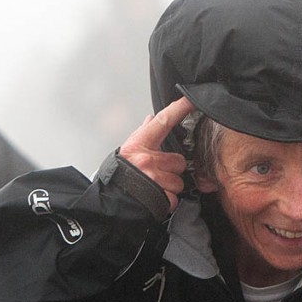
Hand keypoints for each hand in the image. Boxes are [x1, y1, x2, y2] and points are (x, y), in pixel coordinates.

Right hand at [118, 96, 195, 212]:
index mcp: (140, 145)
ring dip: (170, 187)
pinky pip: (174, 198)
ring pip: (179, 181)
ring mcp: (154, 178)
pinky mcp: (159, 197)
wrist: (110, 200)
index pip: (163, 121)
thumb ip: (144, 134)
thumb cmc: (121, 174)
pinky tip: (156, 197)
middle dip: (172, 170)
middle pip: (179, 161)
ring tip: (155, 187)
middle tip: (158, 174)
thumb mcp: (129, 150)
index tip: (191, 100)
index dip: (179, 109)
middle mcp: (147, 159)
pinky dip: (168, 201)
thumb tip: (151, 118)